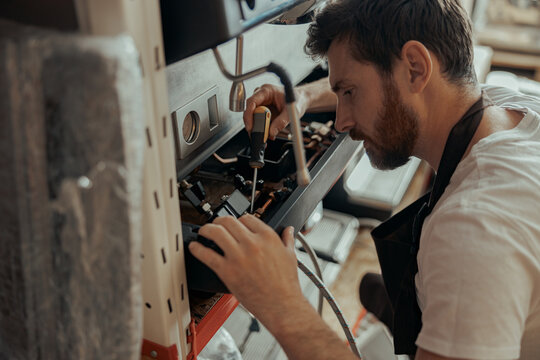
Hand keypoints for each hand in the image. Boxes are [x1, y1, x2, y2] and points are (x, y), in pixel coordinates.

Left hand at [188, 215, 303, 323]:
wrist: (281, 305)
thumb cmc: (286, 284)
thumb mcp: (290, 256)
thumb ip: (287, 240)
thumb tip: (288, 231)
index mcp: (267, 237)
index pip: (247, 218)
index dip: (239, 220)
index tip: (236, 224)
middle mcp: (251, 243)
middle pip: (229, 221)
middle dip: (220, 221)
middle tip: (216, 224)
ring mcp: (238, 256)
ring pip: (216, 232)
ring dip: (206, 229)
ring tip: (203, 231)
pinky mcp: (227, 270)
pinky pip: (207, 255)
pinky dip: (198, 249)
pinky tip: (195, 247)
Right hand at [243, 84, 305, 139]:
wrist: (300, 100)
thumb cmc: (296, 100)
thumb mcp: (291, 111)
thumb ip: (282, 122)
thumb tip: (272, 132)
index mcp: (267, 91)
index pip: (251, 102)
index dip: (248, 115)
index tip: (250, 127)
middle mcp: (261, 97)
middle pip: (250, 111)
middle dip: (253, 125)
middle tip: (260, 135)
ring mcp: (261, 104)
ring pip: (253, 118)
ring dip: (259, 129)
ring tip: (266, 136)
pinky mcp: (263, 111)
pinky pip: (259, 121)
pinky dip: (263, 129)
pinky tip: (269, 134)